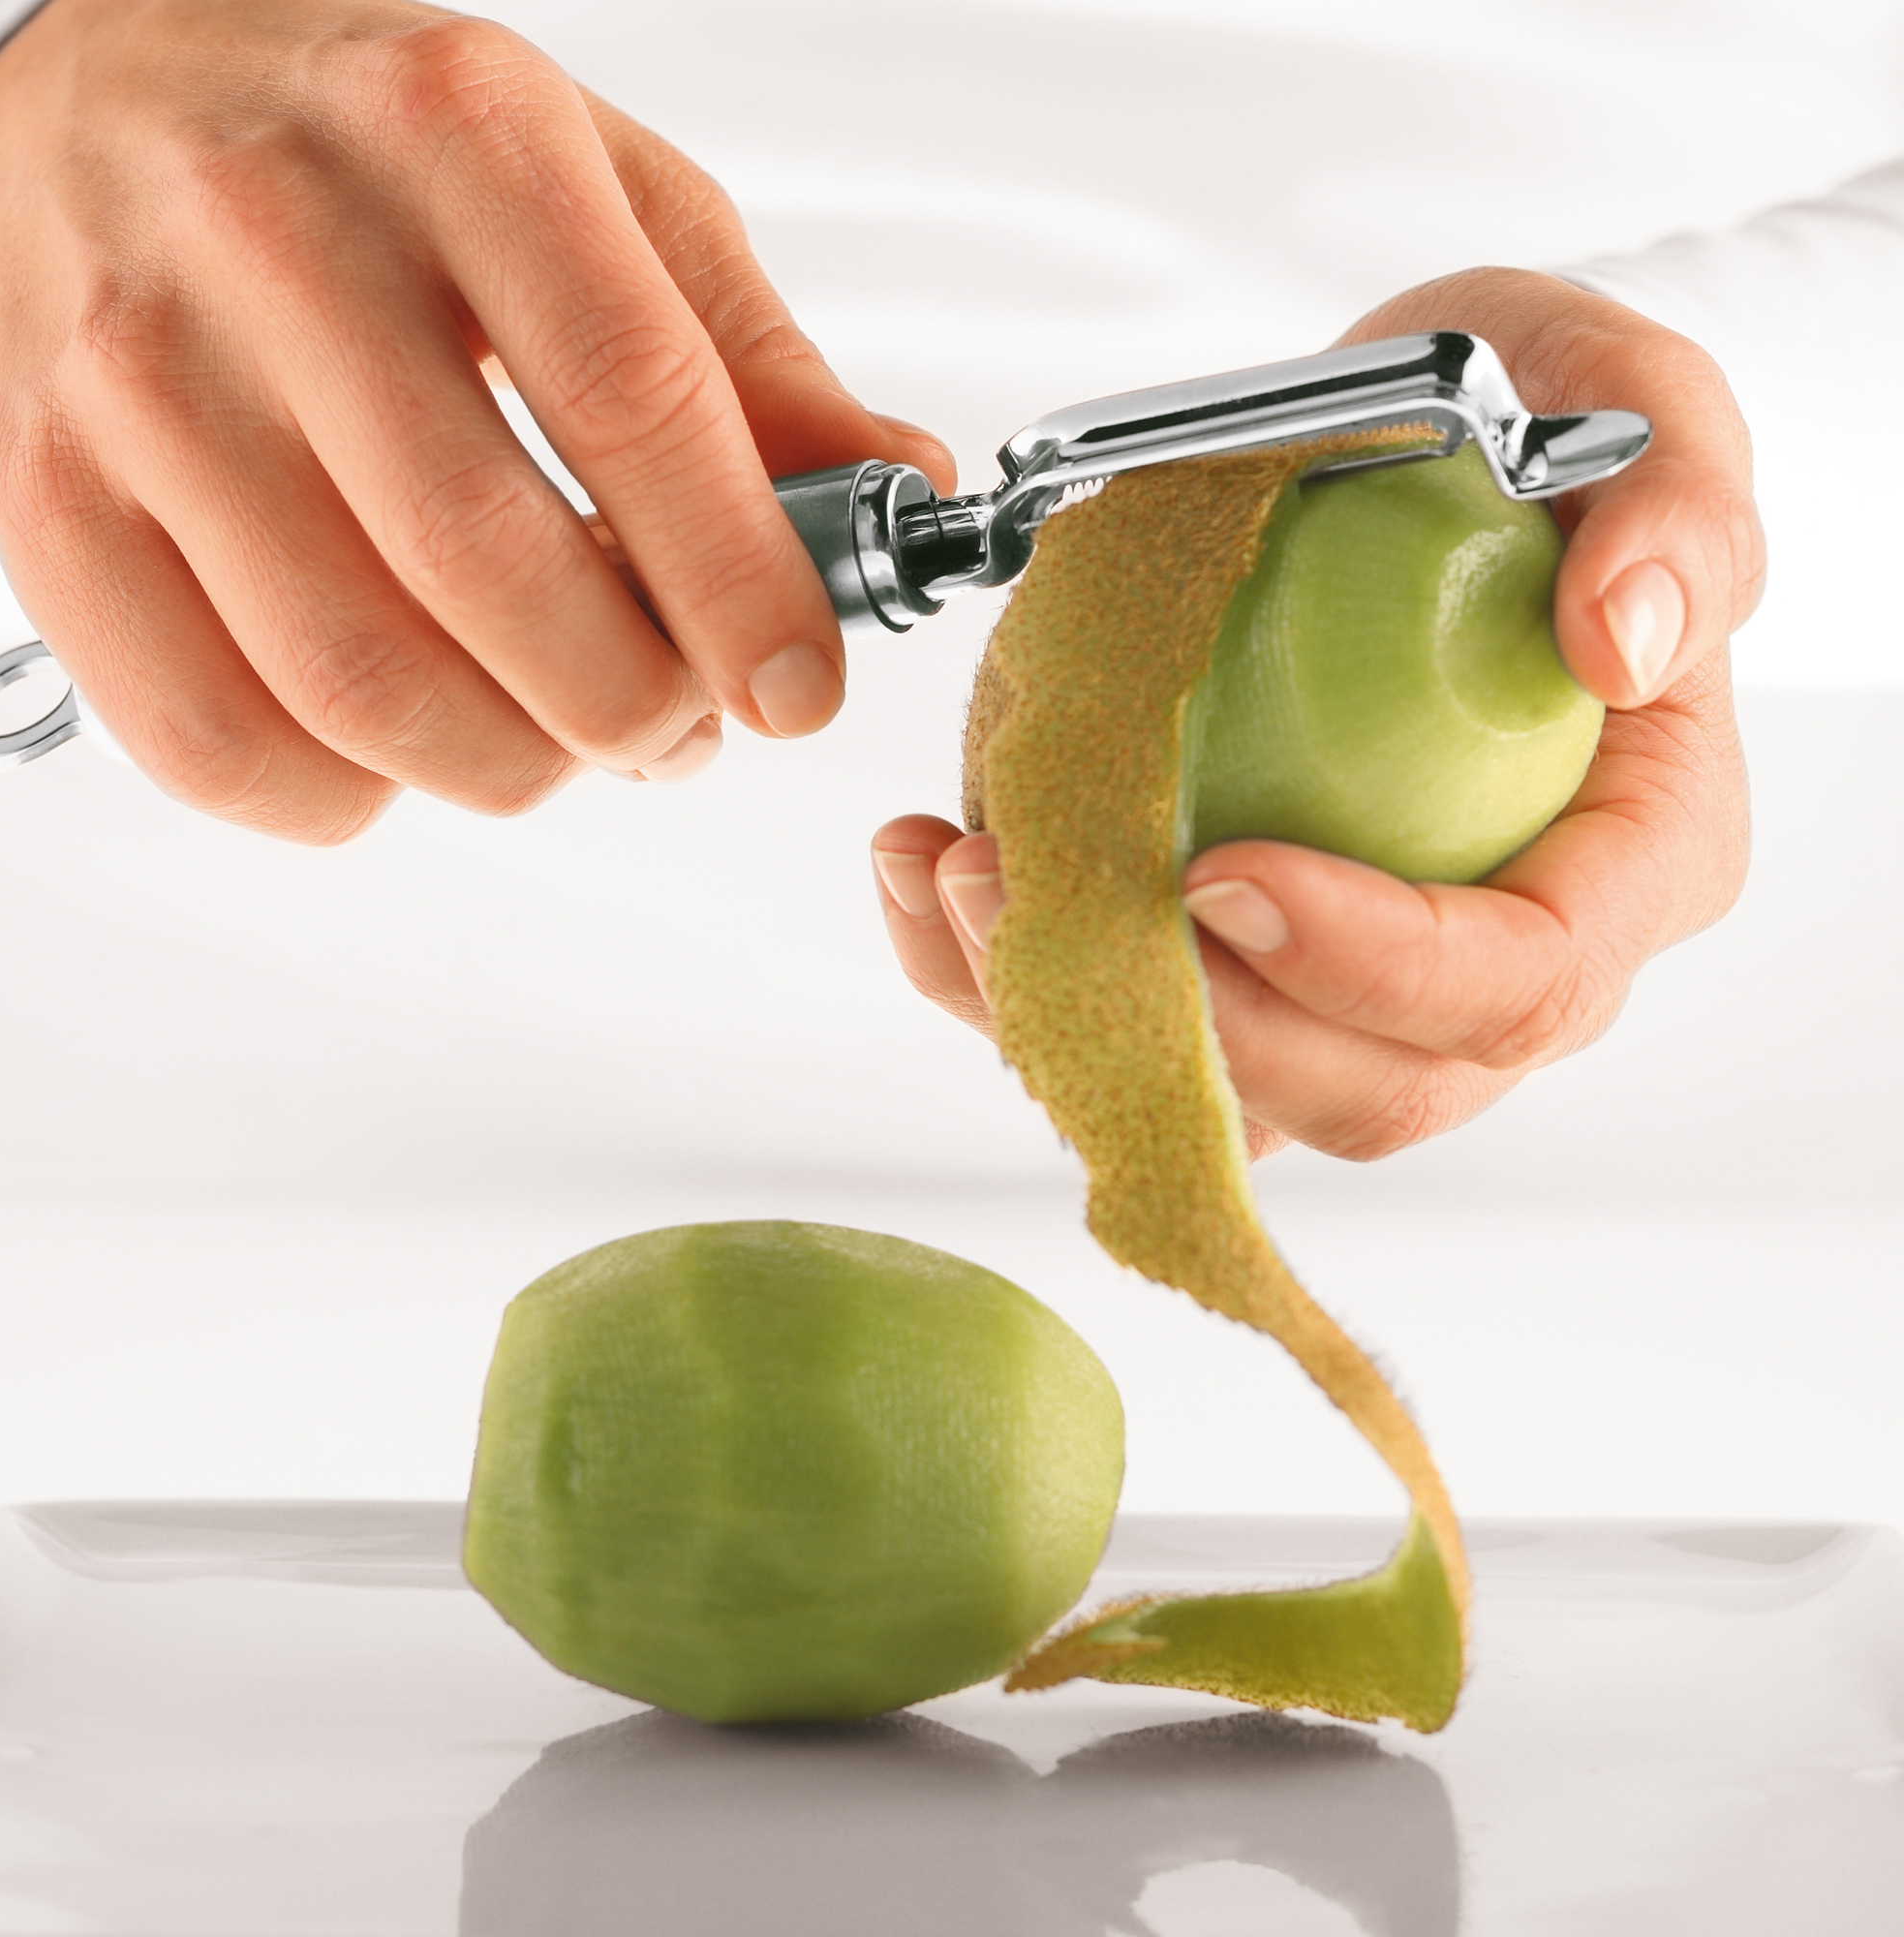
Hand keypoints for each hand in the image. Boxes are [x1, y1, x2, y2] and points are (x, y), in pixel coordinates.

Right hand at [0, 0, 951, 840]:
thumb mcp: (605, 192)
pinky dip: (350, 801)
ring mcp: (138, 384)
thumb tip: (899, 491)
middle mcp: (276, 243)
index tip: (799, 691)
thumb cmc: (383, 157)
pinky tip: (407, 742)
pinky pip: (215, 745)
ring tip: (556, 732)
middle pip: (492, 573)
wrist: (106, 96)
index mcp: (457, 140)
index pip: (635, 403)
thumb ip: (751, 359)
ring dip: (508, 767)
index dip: (742, 587)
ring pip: (361, 686)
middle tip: (674, 724)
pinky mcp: (49, 505)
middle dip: (629, 709)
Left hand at [871, 269, 1758, 1160]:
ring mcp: (1369, 987)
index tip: (1222, 874)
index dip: (1367, 965)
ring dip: (1075, 1026)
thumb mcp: (1638, 410)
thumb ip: (1674, 515)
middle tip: (1033, 892)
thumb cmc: (1548, 443)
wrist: (1445, 463)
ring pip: (1239, 1099)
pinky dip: (1021, 984)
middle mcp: (1504, 969)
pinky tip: (932, 876)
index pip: (1517, 985)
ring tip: (955, 881)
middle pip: (1365, 1091)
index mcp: (1627, 869)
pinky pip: (1146, 1039)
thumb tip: (1626, 641)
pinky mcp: (1256, 967)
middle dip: (1189, 1028)